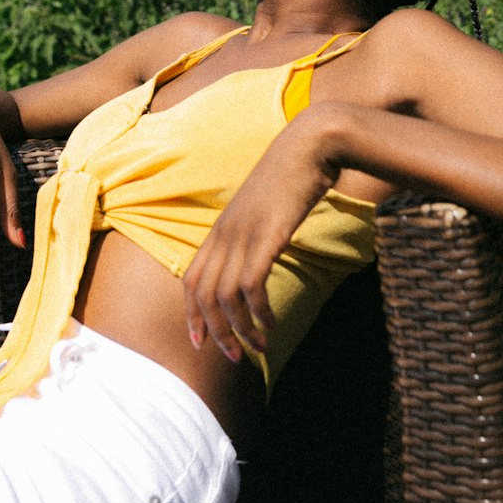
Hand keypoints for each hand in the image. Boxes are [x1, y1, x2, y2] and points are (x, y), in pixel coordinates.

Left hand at [182, 106, 343, 362]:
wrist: (310, 144)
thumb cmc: (293, 175)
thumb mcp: (264, 207)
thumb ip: (255, 231)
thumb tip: (259, 255)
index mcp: (221, 227)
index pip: (191, 278)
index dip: (192, 314)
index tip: (199, 342)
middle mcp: (225, 233)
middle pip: (203, 294)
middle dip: (215, 332)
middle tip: (233, 357)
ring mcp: (244, 234)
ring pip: (225, 297)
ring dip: (240, 330)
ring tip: (259, 347)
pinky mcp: (267, 236)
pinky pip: (251, 286)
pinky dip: (258, 311)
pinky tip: (272, 323)